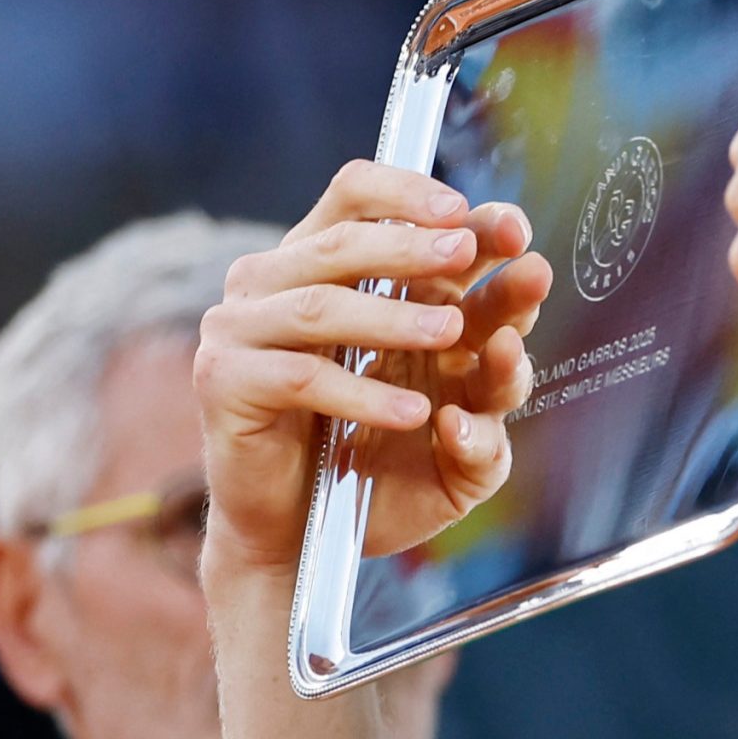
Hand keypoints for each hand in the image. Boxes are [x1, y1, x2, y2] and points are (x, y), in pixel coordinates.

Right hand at [195, 161, 551, 576]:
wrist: (302, 541)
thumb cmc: (378, 470)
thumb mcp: (459, 429)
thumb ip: (492, 388)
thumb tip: (510, 347)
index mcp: (340, 274)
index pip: (365, 201)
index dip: (422, 197)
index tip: (498, 220)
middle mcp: (289, 286)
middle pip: (347, 239)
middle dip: (416, 245)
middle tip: (467, 253)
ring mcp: (249, 328)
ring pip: (324, 304)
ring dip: (394, 315)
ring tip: (451, 331)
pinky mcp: (226, 381)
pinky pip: (302, 376)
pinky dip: (364, 392)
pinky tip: (415, 412)